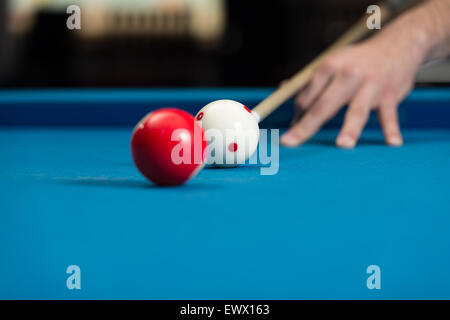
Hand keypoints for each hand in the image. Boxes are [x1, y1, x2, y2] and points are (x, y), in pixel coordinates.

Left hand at [280, 34, 424, 147]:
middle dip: (306, 126)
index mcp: (329, 66)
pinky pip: (389, 114)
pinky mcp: (390, 94)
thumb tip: (282, 89)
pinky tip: (392, 143)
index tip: (292, 131)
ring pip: (357, 110)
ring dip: (350, 128)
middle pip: (324, 105)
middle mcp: (348, 74)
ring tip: (342, 145)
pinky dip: (392, 129)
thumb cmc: (357, 61)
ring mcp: (370, 85)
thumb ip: (309, 81)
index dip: (297, 116)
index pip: (307, 97)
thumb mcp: (332, 63)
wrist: (397, 45)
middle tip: (290, 143)